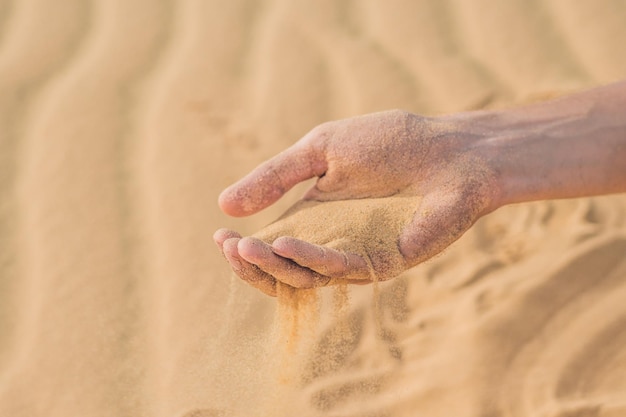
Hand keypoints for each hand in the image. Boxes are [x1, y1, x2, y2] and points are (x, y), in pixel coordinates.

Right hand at [215, 110, 497, 295]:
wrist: (449, 148)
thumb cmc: (390, 143)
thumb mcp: (320, 150)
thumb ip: (276, 177)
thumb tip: (224, 206)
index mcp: (315, 219)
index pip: (271, 247)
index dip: (244, 249)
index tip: (220, 235)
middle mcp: (332, 243)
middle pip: (283, 271)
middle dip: (253, 264)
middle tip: (231, 248)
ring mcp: (358, 256)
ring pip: (307, 277)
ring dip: (275, 265)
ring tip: (248, 247)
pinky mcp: (384, 262)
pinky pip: (342, 268)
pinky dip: (311, 258)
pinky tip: (285, 244)